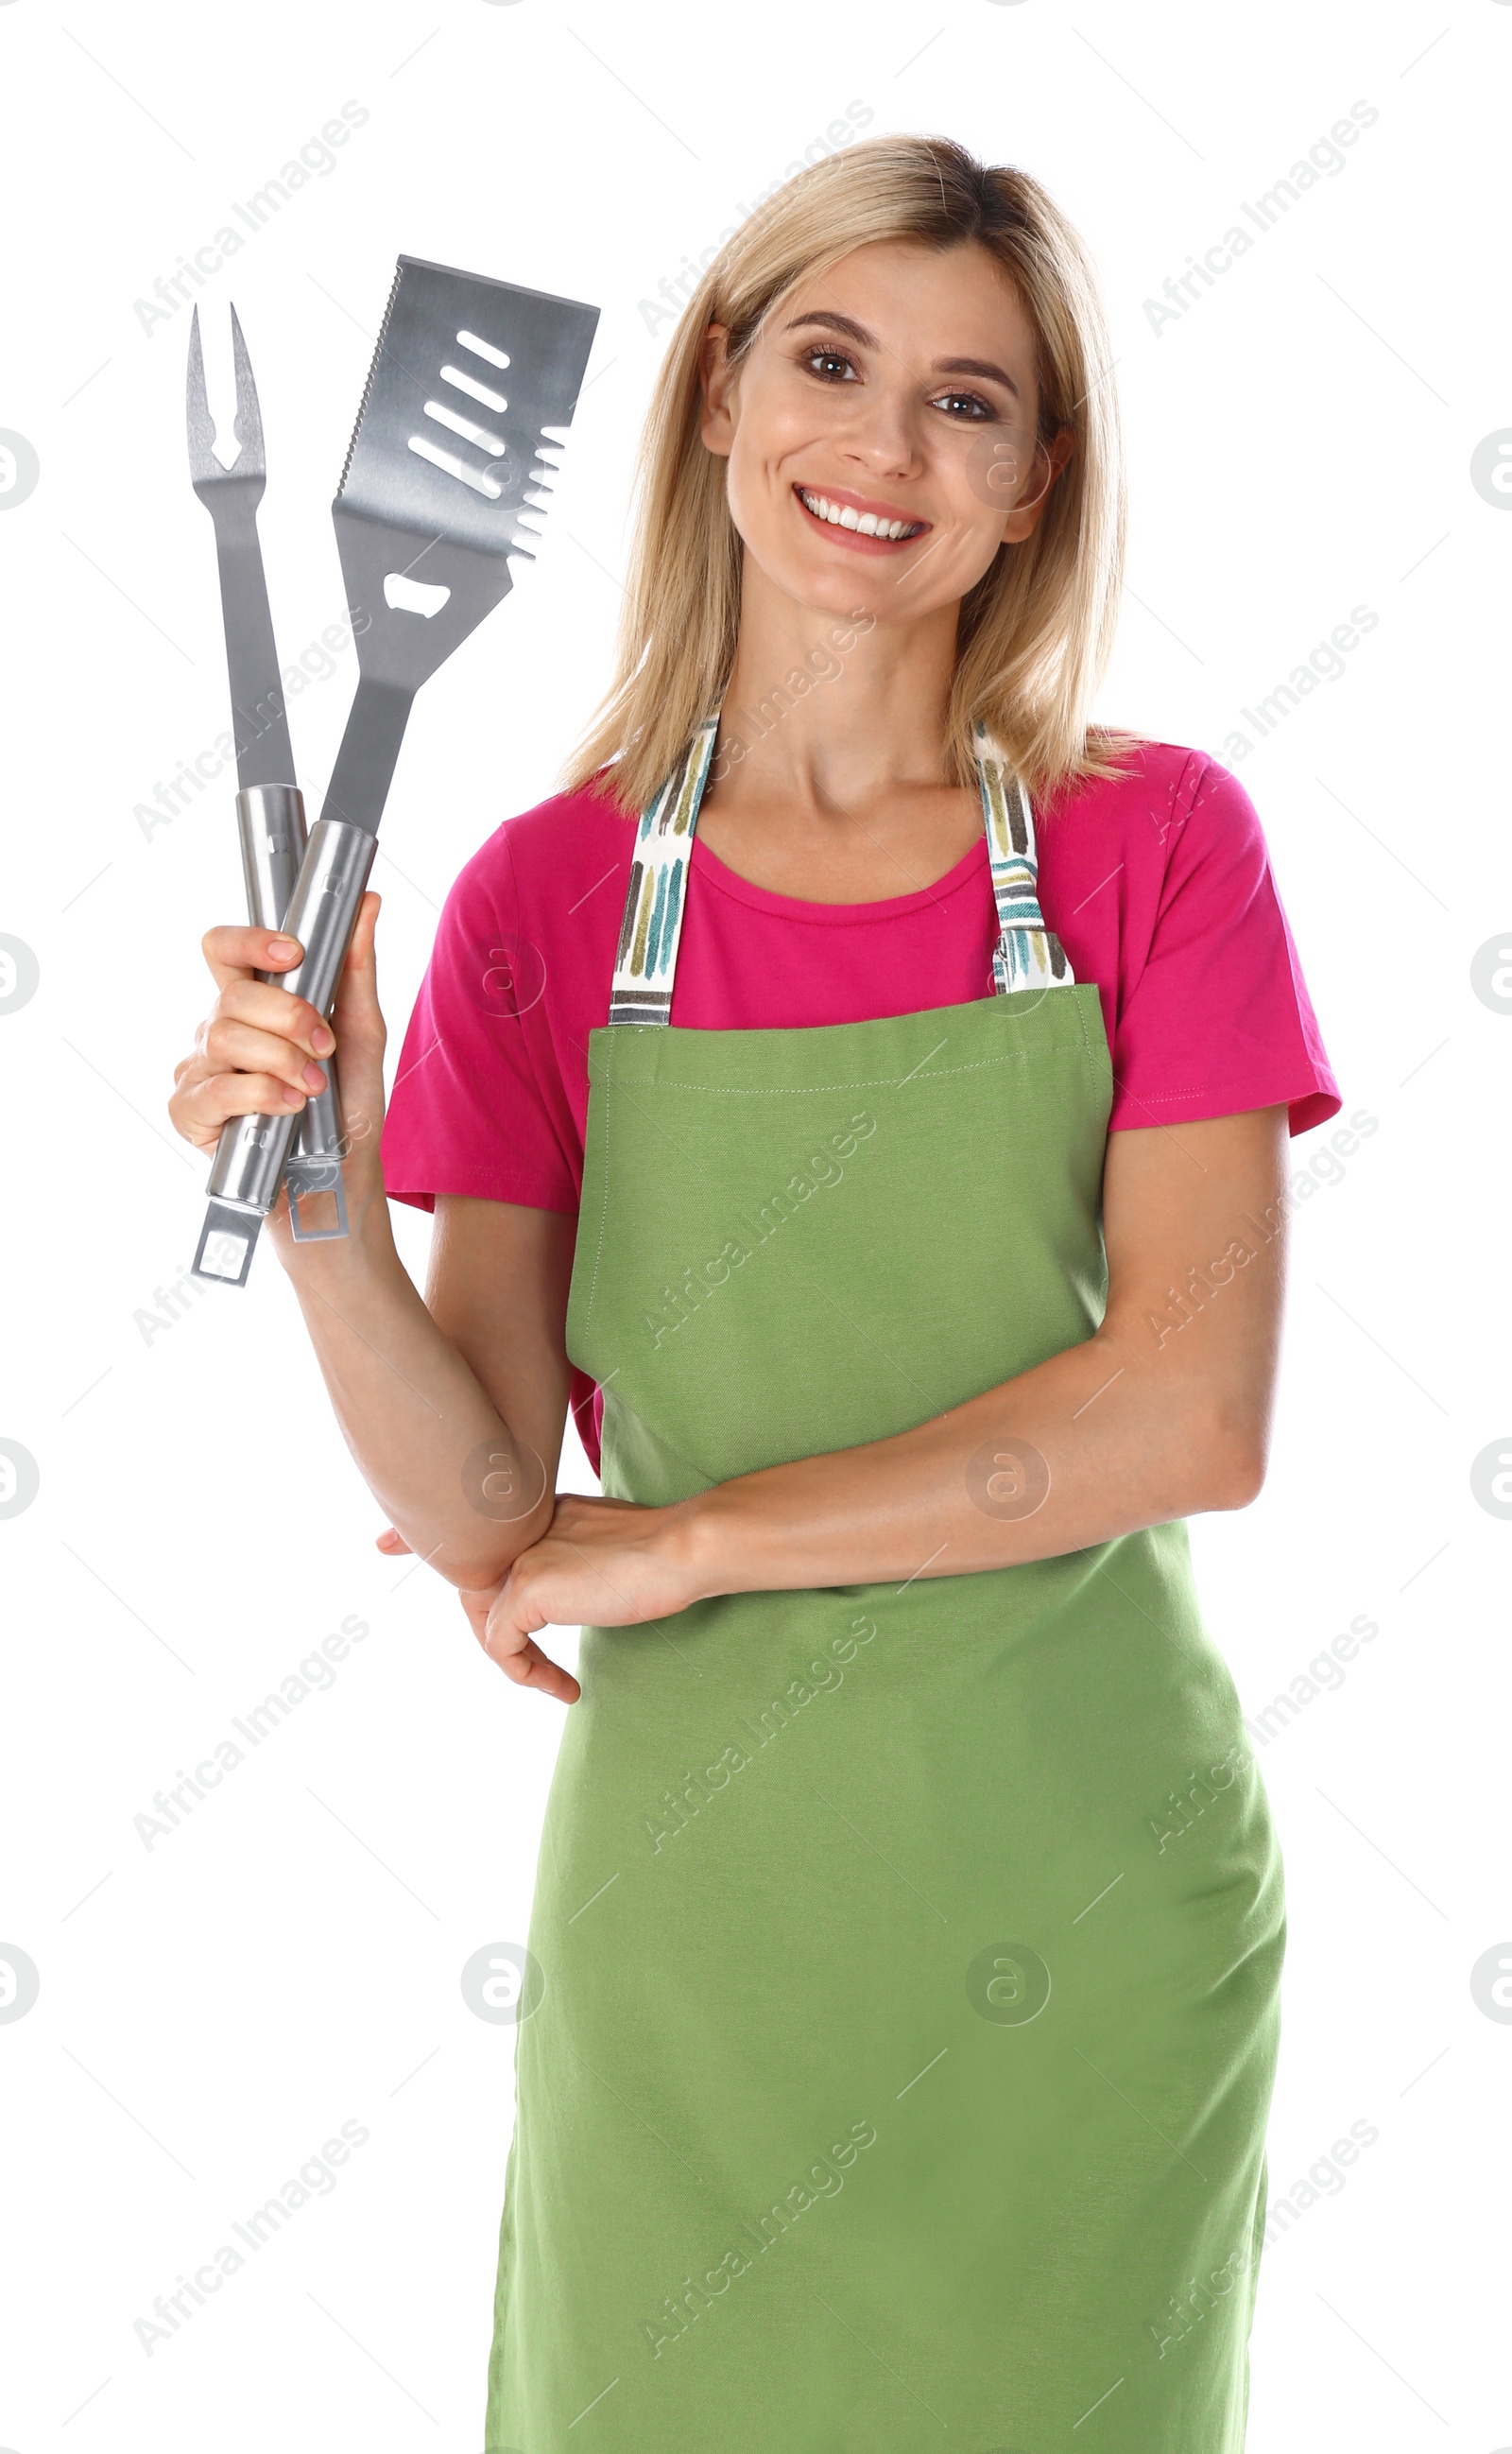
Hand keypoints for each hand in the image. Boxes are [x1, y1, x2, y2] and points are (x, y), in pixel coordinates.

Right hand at [168, 890, 387, 1234]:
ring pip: (224, 1037)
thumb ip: (356, 970)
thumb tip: (368, 903)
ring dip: (283, 1061)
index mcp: (252, 1003)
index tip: (295, 953)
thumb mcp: (361, 1035)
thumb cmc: (346, 1108)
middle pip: (232, 995)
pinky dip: (262, 1095)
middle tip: (323, 1048)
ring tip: (313, 1089)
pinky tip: (290, 1110)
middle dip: (290, 1017)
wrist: (342, 1179)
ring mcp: (198, 1069)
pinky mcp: (188, 1112)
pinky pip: (215, 1087)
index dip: (251, 941)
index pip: (224, 948)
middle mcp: (216, 1029)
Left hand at [479, 1494, 698, 1702]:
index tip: (549, 1639)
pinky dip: (524, 1672)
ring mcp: (521, 1560)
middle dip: (505, 1637)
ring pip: (489, 1622)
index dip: (519, 1609)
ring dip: (520, 1662)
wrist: (681, 1549)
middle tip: (536, 1668)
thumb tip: (576, 1588)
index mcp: (541, 1515)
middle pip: (482, 1592)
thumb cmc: (666, 1552)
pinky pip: (500, 1645)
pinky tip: (562, 1684)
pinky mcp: (526, 1591)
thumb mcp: (609, 1547)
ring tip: (556, 1684)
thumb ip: (579, 1559)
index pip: (505, 1566)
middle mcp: (523, 1532)